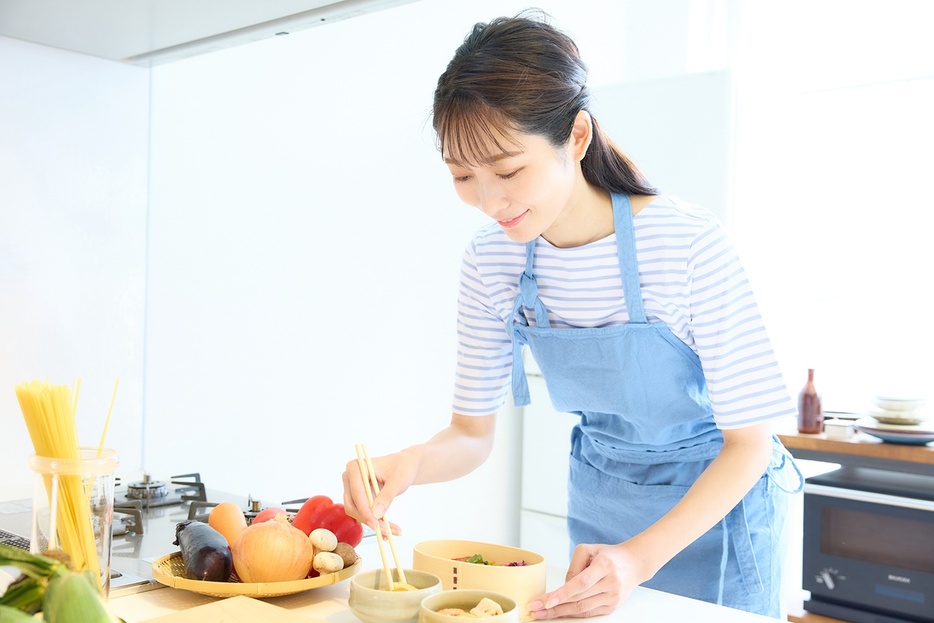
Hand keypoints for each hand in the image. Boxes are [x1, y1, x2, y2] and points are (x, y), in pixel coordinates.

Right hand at [341, 450, 418, 535]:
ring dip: (373, 523)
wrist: (404, 466)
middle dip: (369, 520)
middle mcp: (349, 478)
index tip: (377, 525)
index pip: (357, 493)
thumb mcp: (398, 480)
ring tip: (393, 530)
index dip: (366, 511)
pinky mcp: (358, 498)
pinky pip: (362, 513)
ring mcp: (352, 489)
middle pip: (353, 505)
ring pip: (357, 512)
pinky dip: (374, 522)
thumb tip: (376, 514)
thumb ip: (387, 496)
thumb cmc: (402, 468)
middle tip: (387, 531)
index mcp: (356, 467)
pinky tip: (388, 529)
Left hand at [527, 543, 645, 618]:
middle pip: (579, 599)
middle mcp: (610, 583)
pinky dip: (572, 614)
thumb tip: (563, 587)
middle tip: (535, 608)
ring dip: (560, 613)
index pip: (581, 583)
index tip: (546, 601)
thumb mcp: (589, 549)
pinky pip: (588, 613)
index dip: (563, 594)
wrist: (634, 564)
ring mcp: (613, 597)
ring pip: (582, 609)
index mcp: (604, 565)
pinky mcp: (612, 607)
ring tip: (542, 614)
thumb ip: (574, 566)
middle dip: (554, 606)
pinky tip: (559, 613)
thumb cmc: (608, 555)